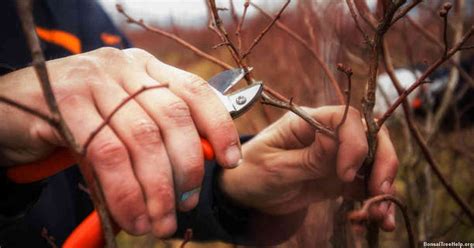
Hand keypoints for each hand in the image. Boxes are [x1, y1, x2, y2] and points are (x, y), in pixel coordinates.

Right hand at [0, 48, 241, 235]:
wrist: (10, 109)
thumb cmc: (77, 119)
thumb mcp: (122, 120)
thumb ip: (155, 134)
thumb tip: (195, 170)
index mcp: (145, 68)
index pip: (195, 92)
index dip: (218, 127)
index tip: (231, 162)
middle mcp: (124, 67)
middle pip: (172, 119)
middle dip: (186, 169)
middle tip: (186, 204)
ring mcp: (94, 80)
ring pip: (141, 140)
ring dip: (156, 189)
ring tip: (158, 222)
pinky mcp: (65, 103)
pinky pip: (106, 154)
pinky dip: (123, 191)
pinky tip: (130, 216)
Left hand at [219, 106, 397, 230]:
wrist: (247, 192)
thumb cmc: (251, 172)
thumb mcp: (274, 167)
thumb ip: (308, 158)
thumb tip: (339, 144)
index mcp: (305, 122)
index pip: (344, 119)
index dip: (354, 143)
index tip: (346, 174)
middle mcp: (326, 134)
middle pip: (368, 135)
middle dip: (382, 161)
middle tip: (382, 190)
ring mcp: (335, 156)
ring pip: (372, 161)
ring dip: (383, 185)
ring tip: (382, 214)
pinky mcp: (338, 177)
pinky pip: (363, 184)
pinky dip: (375, 200)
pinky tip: (380, 218)